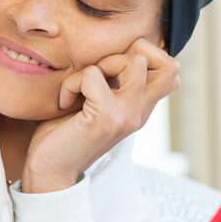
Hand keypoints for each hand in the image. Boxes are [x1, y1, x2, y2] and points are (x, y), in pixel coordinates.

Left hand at [22, 38, 178, 193]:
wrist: (49, 171)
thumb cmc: (64, 134)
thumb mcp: (97, 102)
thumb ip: (113, 83)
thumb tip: (118, 50)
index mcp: (140, 108)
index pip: (171, 70)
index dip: (144, 56)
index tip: (109, 72)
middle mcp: (141, 112)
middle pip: (168, 63)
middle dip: (128, 55)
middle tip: (97, 76)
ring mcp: (128, 115)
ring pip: (134, 62)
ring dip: (98, 66)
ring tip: (80, 89)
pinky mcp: (107, 117)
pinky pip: (93, 74)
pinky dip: (71, 83)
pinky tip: (64, 103)